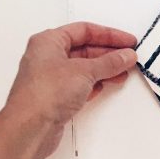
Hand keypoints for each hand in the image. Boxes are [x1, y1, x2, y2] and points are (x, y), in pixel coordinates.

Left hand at [4, 22, 137, 158]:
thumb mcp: (85, 71)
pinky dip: (96, 82)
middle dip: (109, 53)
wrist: (30, 128)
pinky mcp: (56, 97)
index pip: (84, 30)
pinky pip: (81, 84)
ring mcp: (52, 78)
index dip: (109, 35)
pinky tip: (108, 84)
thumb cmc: (46, 93)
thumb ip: (110, 62)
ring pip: (84, 67)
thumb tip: (126, 55)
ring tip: (124, 71)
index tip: (128, 41)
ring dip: (105, 69)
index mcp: (48, 42)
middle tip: (129, 57)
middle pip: (85, 49)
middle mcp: (48, 57)